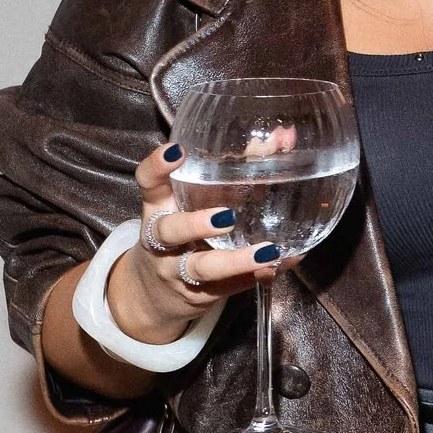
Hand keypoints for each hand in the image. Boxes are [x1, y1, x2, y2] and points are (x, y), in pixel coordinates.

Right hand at [107, 141, 279, 342]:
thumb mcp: (189, 205)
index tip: (176, 150)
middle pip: (169, 231)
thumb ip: (230, 173)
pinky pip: (230, 288)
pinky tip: (283, 265)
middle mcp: (163, 242)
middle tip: (226, 216)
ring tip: (267, 252)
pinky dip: (258, 277)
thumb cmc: (183, 235)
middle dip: (196, 224)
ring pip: (203, 268)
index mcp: (157, 209)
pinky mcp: (200, 296)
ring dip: (236, 261)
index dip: (157, 167)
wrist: (153, 295)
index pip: (148, 184)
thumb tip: (284, 137)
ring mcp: (178, 272)